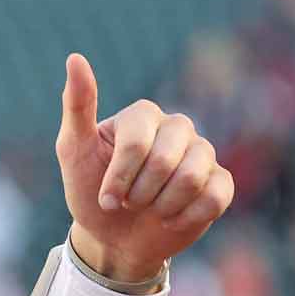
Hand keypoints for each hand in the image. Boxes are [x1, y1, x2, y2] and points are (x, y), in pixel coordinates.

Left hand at [55, 53, 233, 282]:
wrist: (113, 237)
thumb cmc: (90, 191)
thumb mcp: (74, 151)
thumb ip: (77, 105)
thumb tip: (75, 58)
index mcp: (143, 115)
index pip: (137, 143)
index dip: (119, 178)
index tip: (105, 197)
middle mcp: (177, 127)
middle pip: (166, 161)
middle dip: (138, 193)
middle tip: (127, 202)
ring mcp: (202, 153)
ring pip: (191, 179)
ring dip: (160, 207)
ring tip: (148, 209)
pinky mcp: (221, 182)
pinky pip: (213, 198)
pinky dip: (184, 217)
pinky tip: (170, 218)